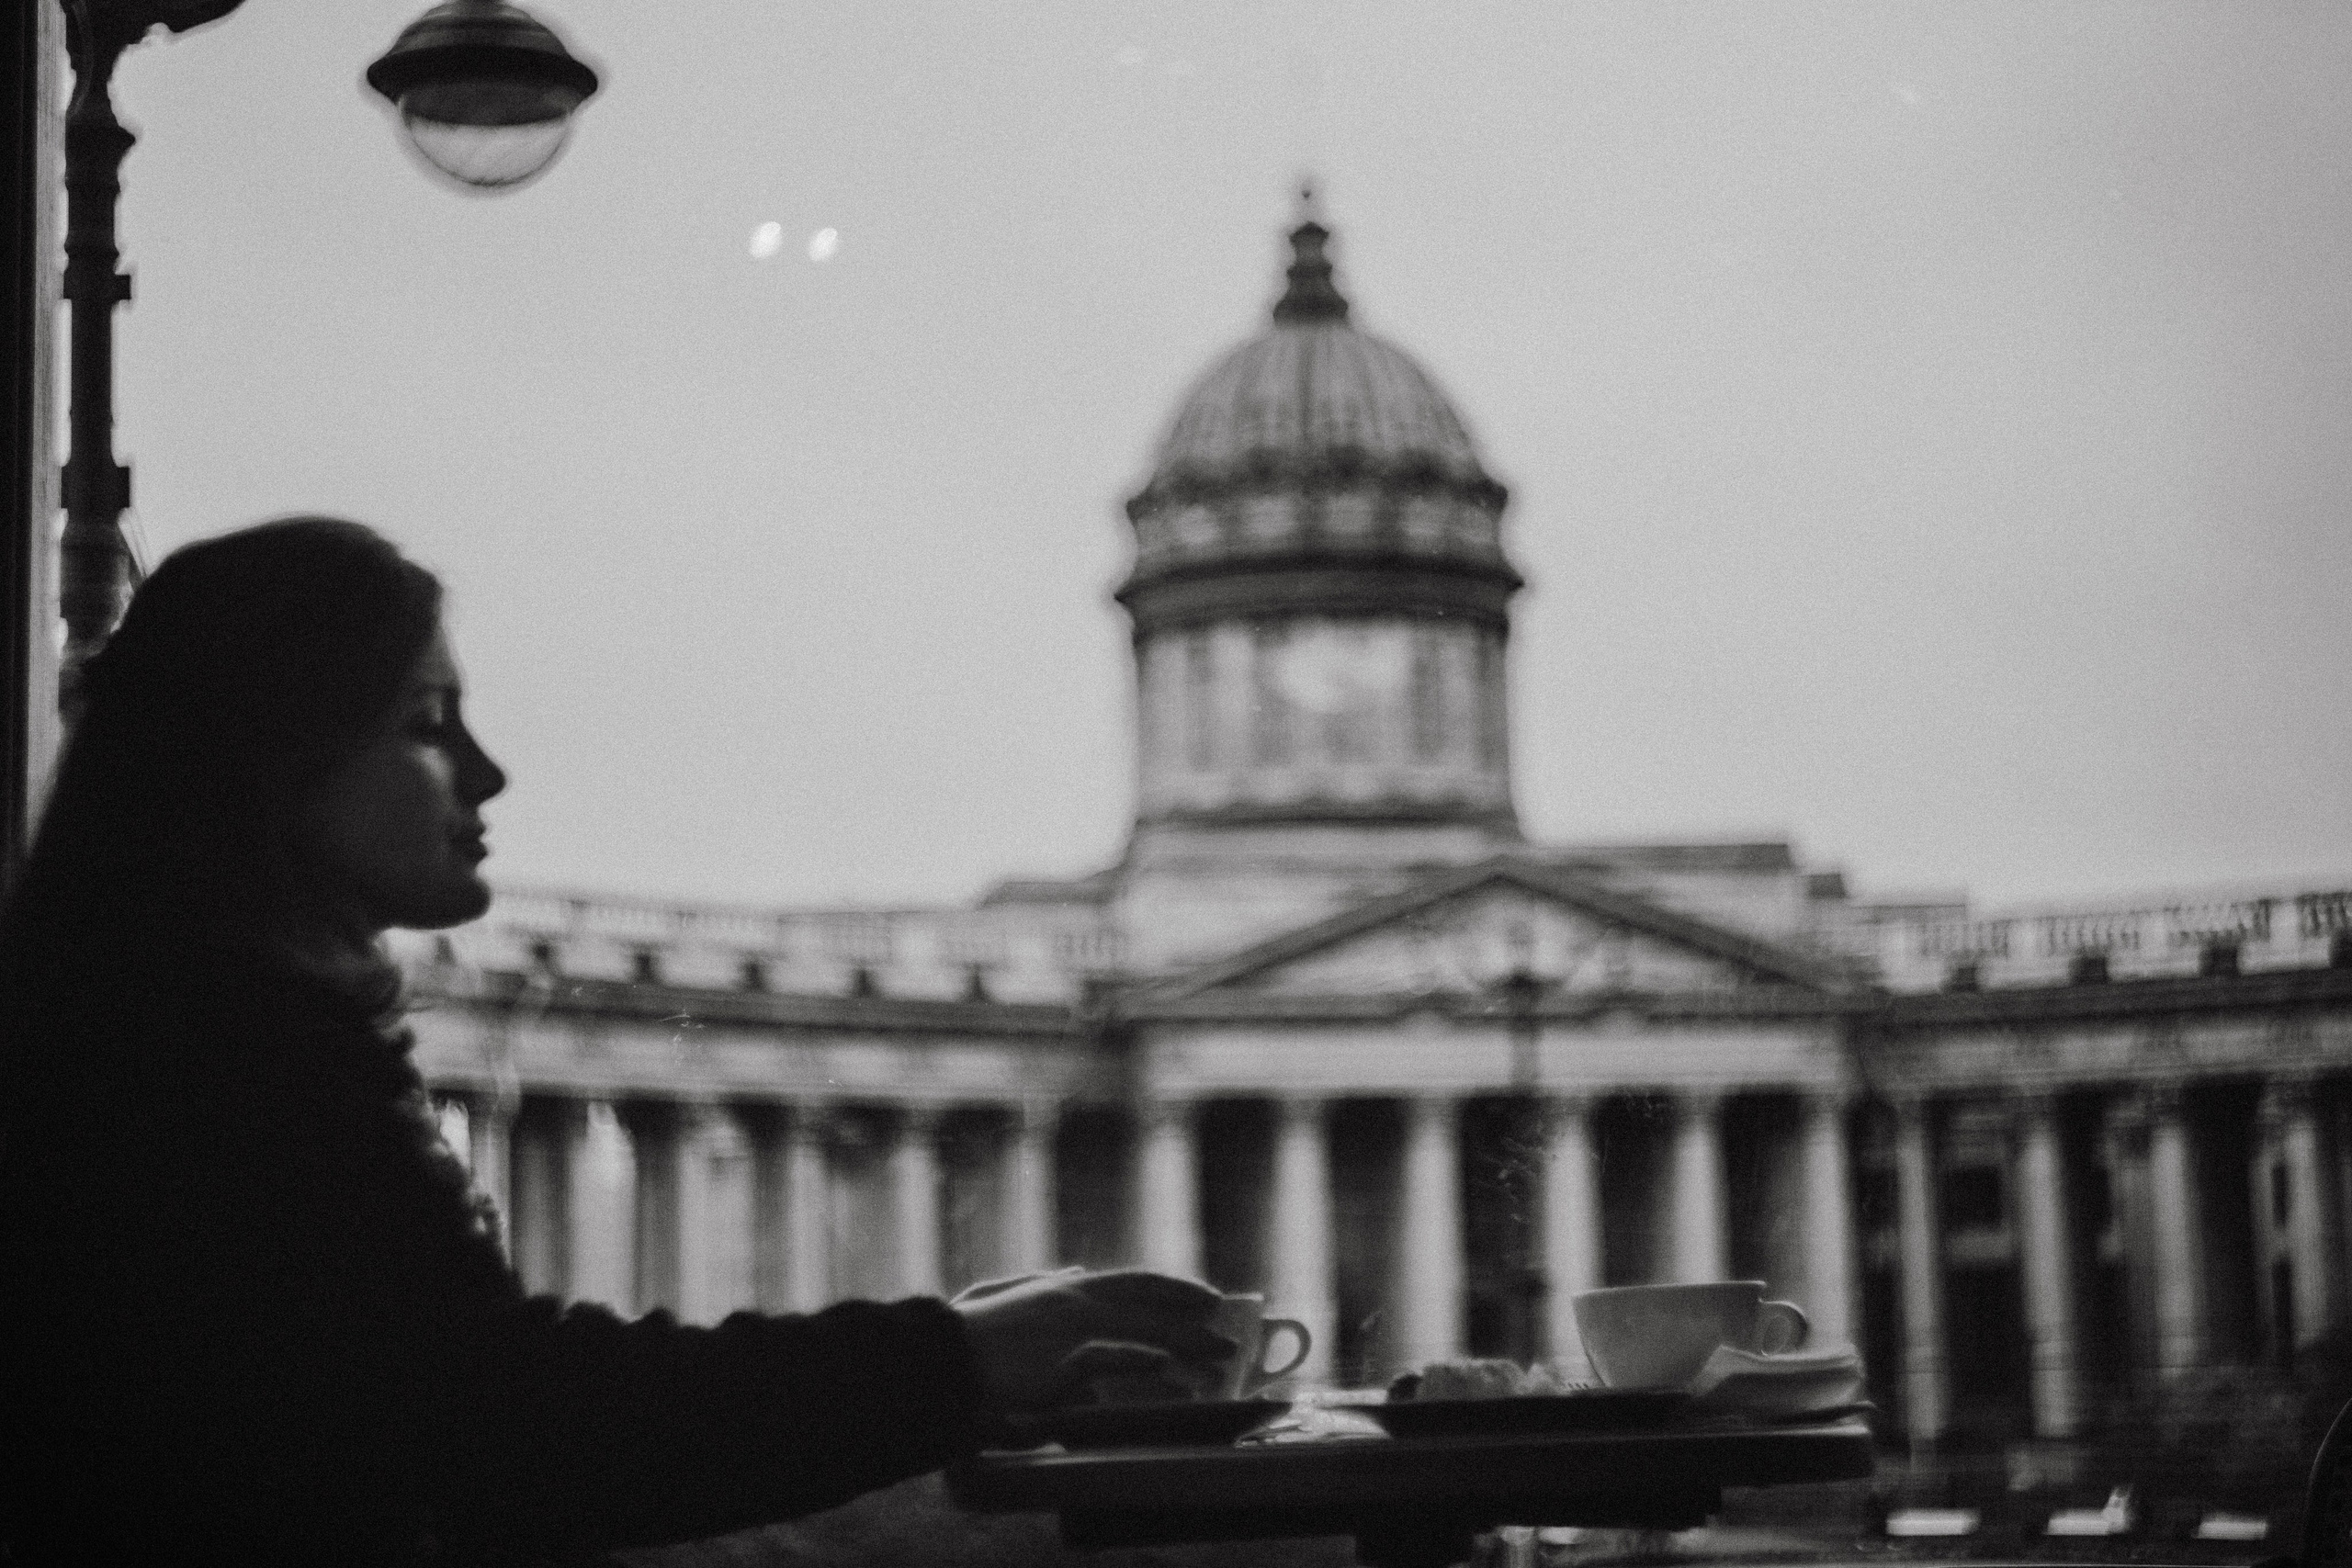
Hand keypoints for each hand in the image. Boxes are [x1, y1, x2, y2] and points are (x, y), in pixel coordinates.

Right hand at [950, 1268, 1231, 1413]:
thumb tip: (1073, 1274)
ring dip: (1186, 1340)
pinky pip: (1109, 1358)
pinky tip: (1168, 1369)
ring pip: (1142, 1327)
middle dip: (1192, 1312)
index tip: (1205, 1296)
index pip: (1133, 1281)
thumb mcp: (1011, 1298)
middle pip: (1148, 1300)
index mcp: (1065, 1289)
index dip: (1173, 1287)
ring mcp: (1068, 1328)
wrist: (938, 1358)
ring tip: (1220, 1355)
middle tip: (1229, 1326)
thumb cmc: (970, 1336)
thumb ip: (1046, 1286)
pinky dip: (1140, 1362)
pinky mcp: (1057, 1360)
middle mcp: (1073, 1300)